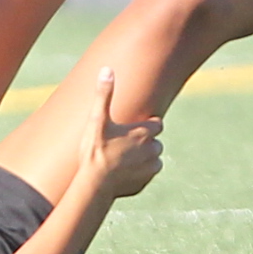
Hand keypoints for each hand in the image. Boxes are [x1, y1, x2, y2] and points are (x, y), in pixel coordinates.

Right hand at [78, 66, 165, 201]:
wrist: (95, 184)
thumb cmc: (95, 150)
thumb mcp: (97, 119)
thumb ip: (103, 94)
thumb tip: (107, 69)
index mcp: (143, 133)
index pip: (157, 124)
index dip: (148, 124)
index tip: (136, 126)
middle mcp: (151, 150)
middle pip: (155, 142)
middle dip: (145, 142)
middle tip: (125, 143)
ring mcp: (149, 168)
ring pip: (154, 159)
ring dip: (144, 158)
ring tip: (123, 159)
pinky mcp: (144, 182)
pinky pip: (146, 175)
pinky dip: (139, 173)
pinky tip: (123, 173)